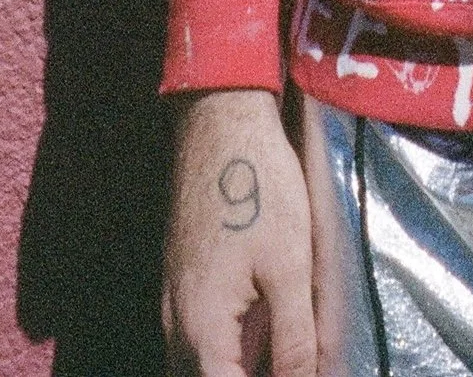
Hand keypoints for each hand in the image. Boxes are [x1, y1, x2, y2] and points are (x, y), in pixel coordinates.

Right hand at [163, 88, 316, 376]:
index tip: (298, 376)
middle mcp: (178, 324)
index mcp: (202, 329)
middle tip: (292, 363)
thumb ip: (295, 340)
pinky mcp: (181, 281)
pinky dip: (225, 353)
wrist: (220, 121)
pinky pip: (196, 340)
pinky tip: (257, 340)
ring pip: (198, 365)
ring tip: (279, 354)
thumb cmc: (258, 186)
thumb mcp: (290, 267)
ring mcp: (175, 302)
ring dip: (233, 366)